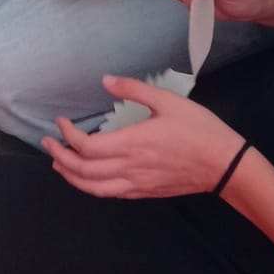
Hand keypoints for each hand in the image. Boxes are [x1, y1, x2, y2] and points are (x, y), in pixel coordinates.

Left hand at [41, 82, 244, 198]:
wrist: (225, 164)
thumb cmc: (199, 130)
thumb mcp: (168, 100)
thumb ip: (134, 89)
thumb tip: (105, 80)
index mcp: (132, 144)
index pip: (87, 147)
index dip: (67, 136)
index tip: (61, 121)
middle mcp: (130, 168)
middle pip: (83, 171)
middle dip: (59, 158)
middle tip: (48, 143)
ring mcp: (137, 184)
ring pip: (94, 188)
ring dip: (71, 177)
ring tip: (58, 164)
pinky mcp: (146, 192)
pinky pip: (111, 194)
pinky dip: (92, 187)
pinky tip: (87, 178)